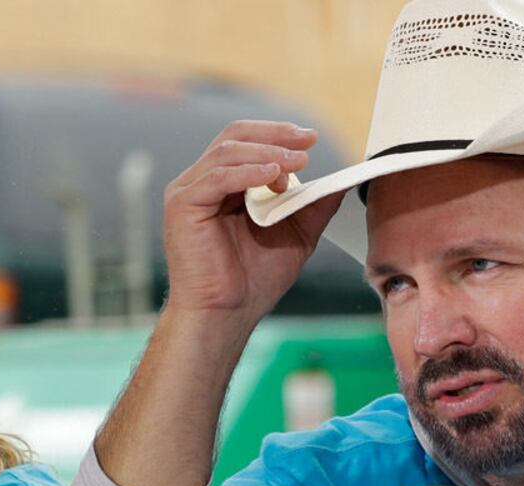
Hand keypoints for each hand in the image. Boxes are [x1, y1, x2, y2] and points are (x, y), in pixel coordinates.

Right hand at [162, 120, 345, 323]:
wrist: (227, 314)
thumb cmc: (253, 281)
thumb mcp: (296, 234)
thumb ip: (312, 206)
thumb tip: (340, 182)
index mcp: (225, 184)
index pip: (247, 141)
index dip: (279, 135)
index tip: (311, 140)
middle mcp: (202, 182)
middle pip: (235, 136)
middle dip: (275, 134)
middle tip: (308, 140)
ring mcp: (189, 191)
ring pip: (227, 152)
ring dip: (266, 151)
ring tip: (296, 162)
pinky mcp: (183, 206)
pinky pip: (217, 177)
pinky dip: (247, 172)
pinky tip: (273, 175)